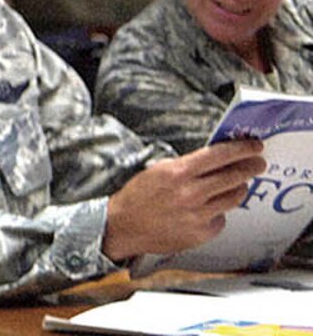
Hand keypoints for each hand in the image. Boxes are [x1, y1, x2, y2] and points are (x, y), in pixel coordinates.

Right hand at [102, 137, 267, 262]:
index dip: (241, 149)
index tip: (254, 146)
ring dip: (238, 189)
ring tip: (236, 185)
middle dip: (250, 168)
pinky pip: (221, 218)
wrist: (123, 226)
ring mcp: (198, 216)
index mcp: (177, 172)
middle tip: (257, 164)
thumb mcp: (159, 170)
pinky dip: (218, 212)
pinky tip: (207, 209)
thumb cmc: (138, 195)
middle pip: (234, 177)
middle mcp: (190, 193)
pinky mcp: (201, 234)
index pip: (219, 155)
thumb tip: (217, 160)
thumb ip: (188, 166)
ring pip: (233, 198)